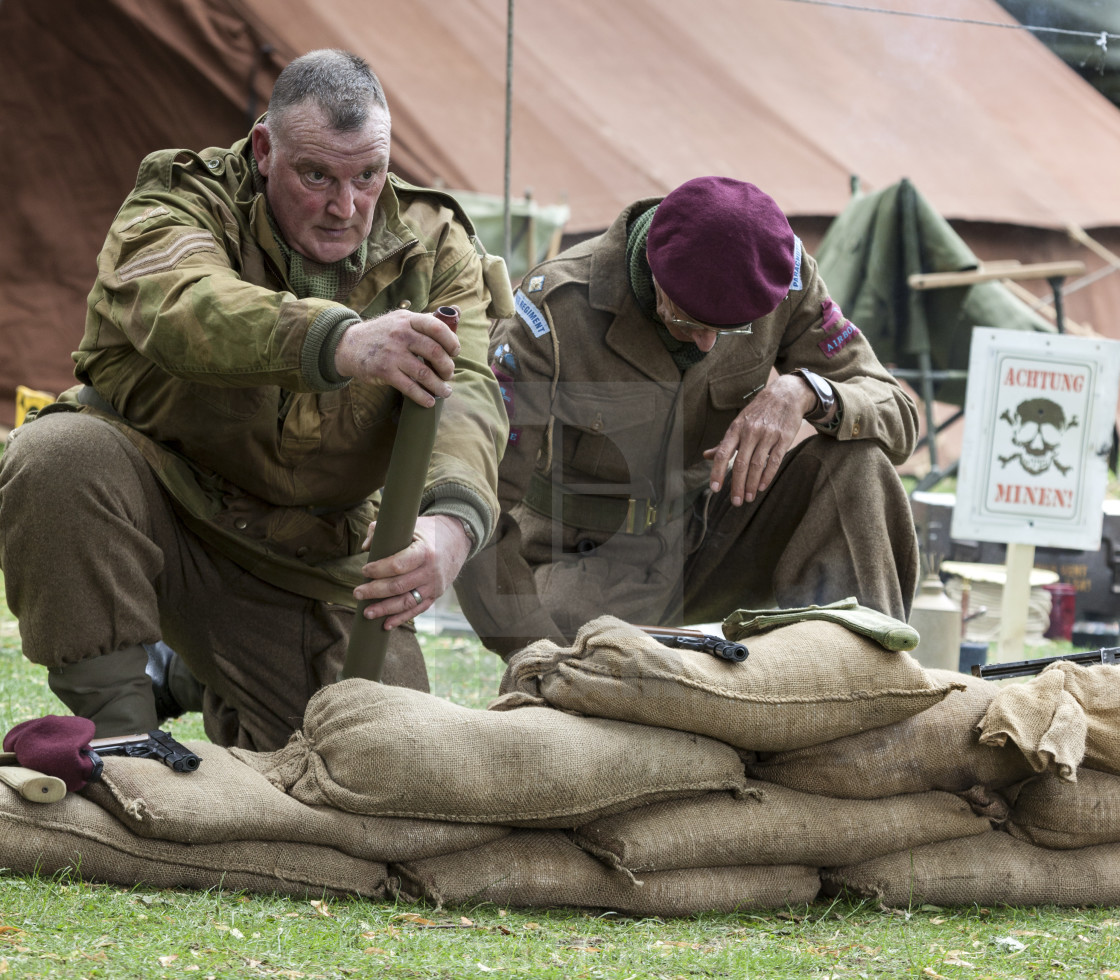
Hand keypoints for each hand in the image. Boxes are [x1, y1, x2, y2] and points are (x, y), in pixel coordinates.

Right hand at [334, 308, 460, 406]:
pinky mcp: (384, 371)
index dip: (451, 341)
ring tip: (445, 391)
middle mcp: (401, 334)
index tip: (455, 352)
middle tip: (449, 375)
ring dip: (439, 385)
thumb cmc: (381, 333)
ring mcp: (392, 353)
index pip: (436, 328)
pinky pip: (410, 387)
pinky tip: (429, 401)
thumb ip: (421, 322)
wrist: (349, 345)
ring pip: (424, 373)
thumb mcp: (399, 320)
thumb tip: (450, 326)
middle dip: (447, 367)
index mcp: (408, 320)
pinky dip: (423, 397)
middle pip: (435, 352)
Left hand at [353, 515, 472, 628]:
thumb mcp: (410, 525)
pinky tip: (385, 624)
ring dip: (385, 609)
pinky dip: (401, 618)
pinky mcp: (435, 595)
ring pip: (407, 602)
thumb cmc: (428, 531)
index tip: (364, 570)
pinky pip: (417, 610)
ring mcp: (434, 585)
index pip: (398, 564)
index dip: (379, 570)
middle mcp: (430, 571)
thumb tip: (365, 548)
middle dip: (375, 591)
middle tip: (357, 593)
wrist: (458, 539)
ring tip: (367, 613)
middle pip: (399, 586)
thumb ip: (384, 531)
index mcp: (424, 551)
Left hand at [702, 374, 816, 504]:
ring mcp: (768, 435)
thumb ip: (724, 443)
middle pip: (740, 463)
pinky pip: (775, 460)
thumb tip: (706, 456)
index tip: (714, 489)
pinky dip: (767, 476)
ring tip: (748, 498)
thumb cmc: (758, 413)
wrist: (785, 395)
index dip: (717, 472)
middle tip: (736, 502)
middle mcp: (750, 432)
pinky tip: (761, 487)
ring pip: (757, 465)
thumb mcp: (738, 424)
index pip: (723, 453)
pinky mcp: (784, 438)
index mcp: (736, 429)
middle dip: (737, 485)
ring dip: (751, 484)